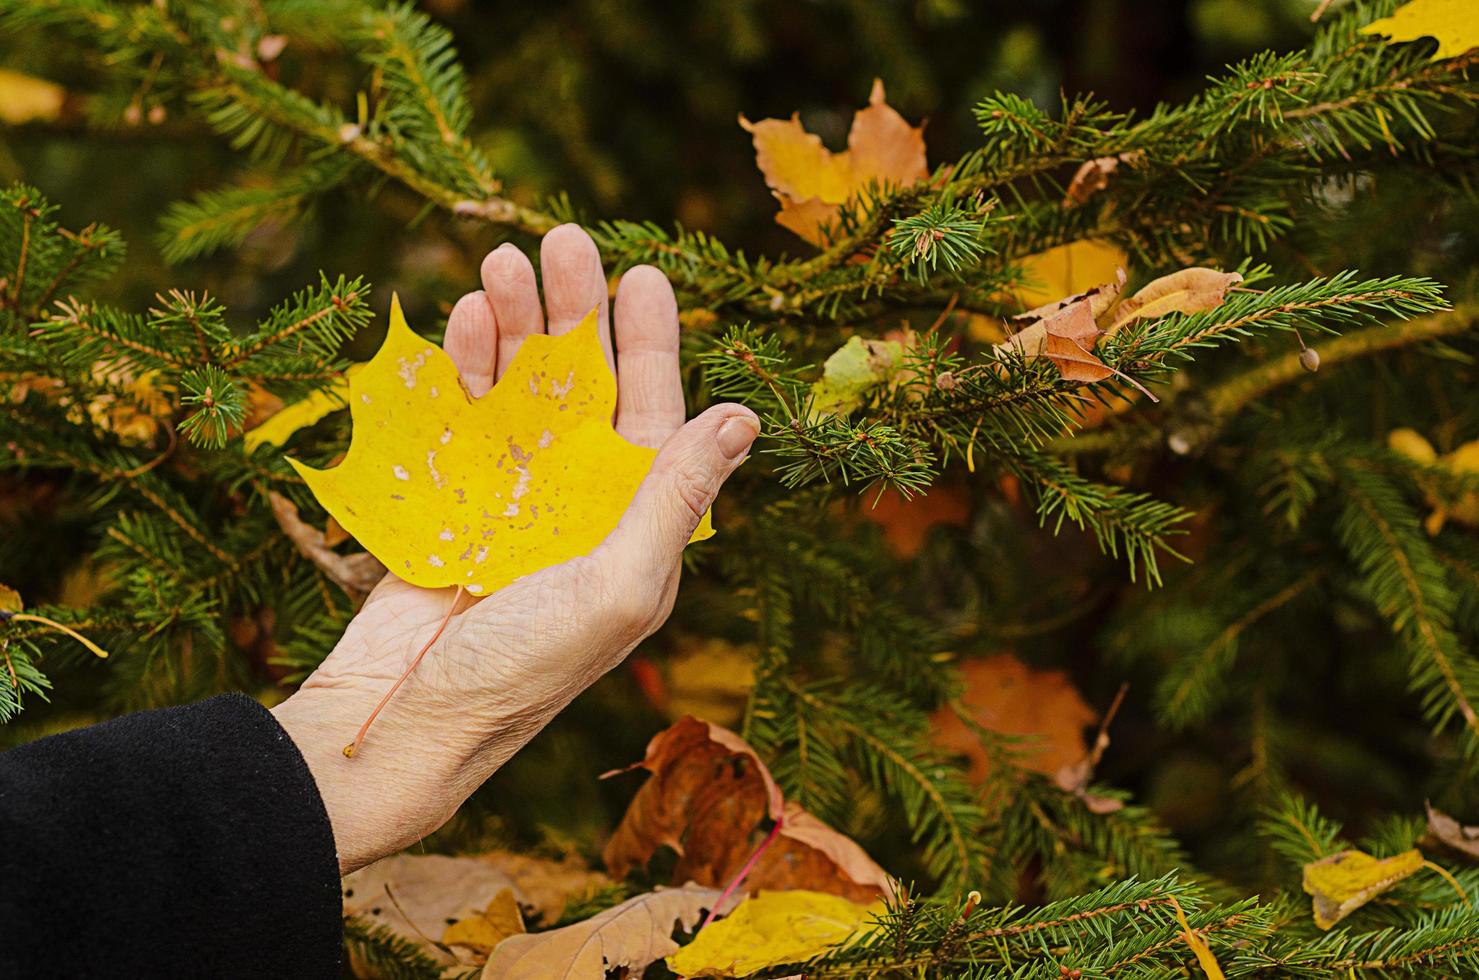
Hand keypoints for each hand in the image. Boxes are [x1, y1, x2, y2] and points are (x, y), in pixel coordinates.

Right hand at [271, 225, 757, 873]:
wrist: (405, 718)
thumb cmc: (524, 668)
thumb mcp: (619, 585)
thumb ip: (674, 497)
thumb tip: (742, 417)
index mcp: (634, 522)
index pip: (653, 413)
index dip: (652, 344)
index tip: (645, 276)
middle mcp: (580, 500)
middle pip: (585, 382)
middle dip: (575, 312)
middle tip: (563, 240)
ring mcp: (512, 493)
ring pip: (521, 385)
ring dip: (513, 324)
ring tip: (499, 263)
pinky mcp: (451, 493)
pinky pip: (462, 412)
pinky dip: (462, 365)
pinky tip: (463, 319)